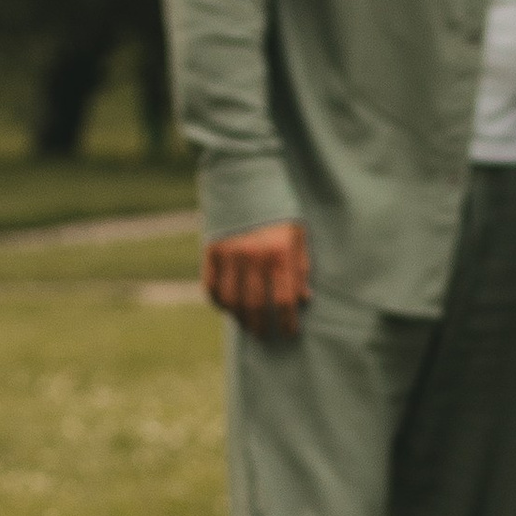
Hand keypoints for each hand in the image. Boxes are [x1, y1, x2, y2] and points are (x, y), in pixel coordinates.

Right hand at [204, 220, 311, 338]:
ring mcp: (229, 254)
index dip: (287, 322)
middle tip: (265, 335)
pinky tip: (227, 308)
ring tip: (247, 325)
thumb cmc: (278, 211)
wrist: (246, 180)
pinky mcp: (211, 250)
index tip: (290, 333)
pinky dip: (218, 302)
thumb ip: (301, 268)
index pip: (284, 300)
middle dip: (261, 326)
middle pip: (255, 305)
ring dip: (239, 318)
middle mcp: (253, 257)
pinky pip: (211, 286)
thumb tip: (304, 299)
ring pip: (231, 300)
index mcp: (279, 254)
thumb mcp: (297, 235)